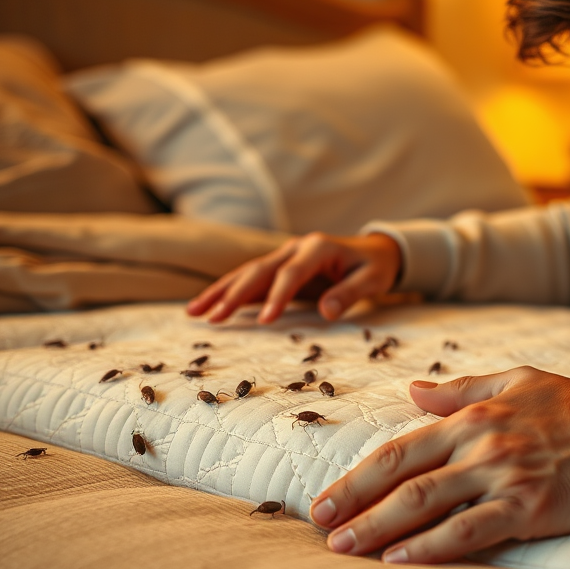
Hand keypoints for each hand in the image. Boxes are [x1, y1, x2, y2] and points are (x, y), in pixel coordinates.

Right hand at [185, 232, 401, 323]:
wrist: (375, 250)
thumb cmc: (374, 267)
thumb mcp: (371, 280)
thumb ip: (350, 293)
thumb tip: (327, 312)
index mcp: (318, 247)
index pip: (292, 273)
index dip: (277, 296)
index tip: (264, 321)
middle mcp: (296, 247)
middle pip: (259, 270)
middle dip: (234, 294)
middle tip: (213, 318)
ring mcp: (285, 254)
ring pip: (247, 272)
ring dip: (221, 291)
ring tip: (194, 312)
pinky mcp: (279, 265)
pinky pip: (251, 278)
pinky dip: (228, 291)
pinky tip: (207, 306)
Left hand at [309, 366, 569, 563]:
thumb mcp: (518, 380)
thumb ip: (463, 388)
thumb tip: (413, 391)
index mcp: (474, 416)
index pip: (402, 449)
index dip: (359, 476)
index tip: (327, 499)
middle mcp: (481, 444)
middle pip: (402, 477)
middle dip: (355, 503)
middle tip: (320, 528)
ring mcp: (504, 476)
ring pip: (426, 504)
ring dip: (380, 528)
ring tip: (346, 548)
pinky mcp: (529, 507)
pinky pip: (470, 530)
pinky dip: (431, 546)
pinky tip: (401, 559)